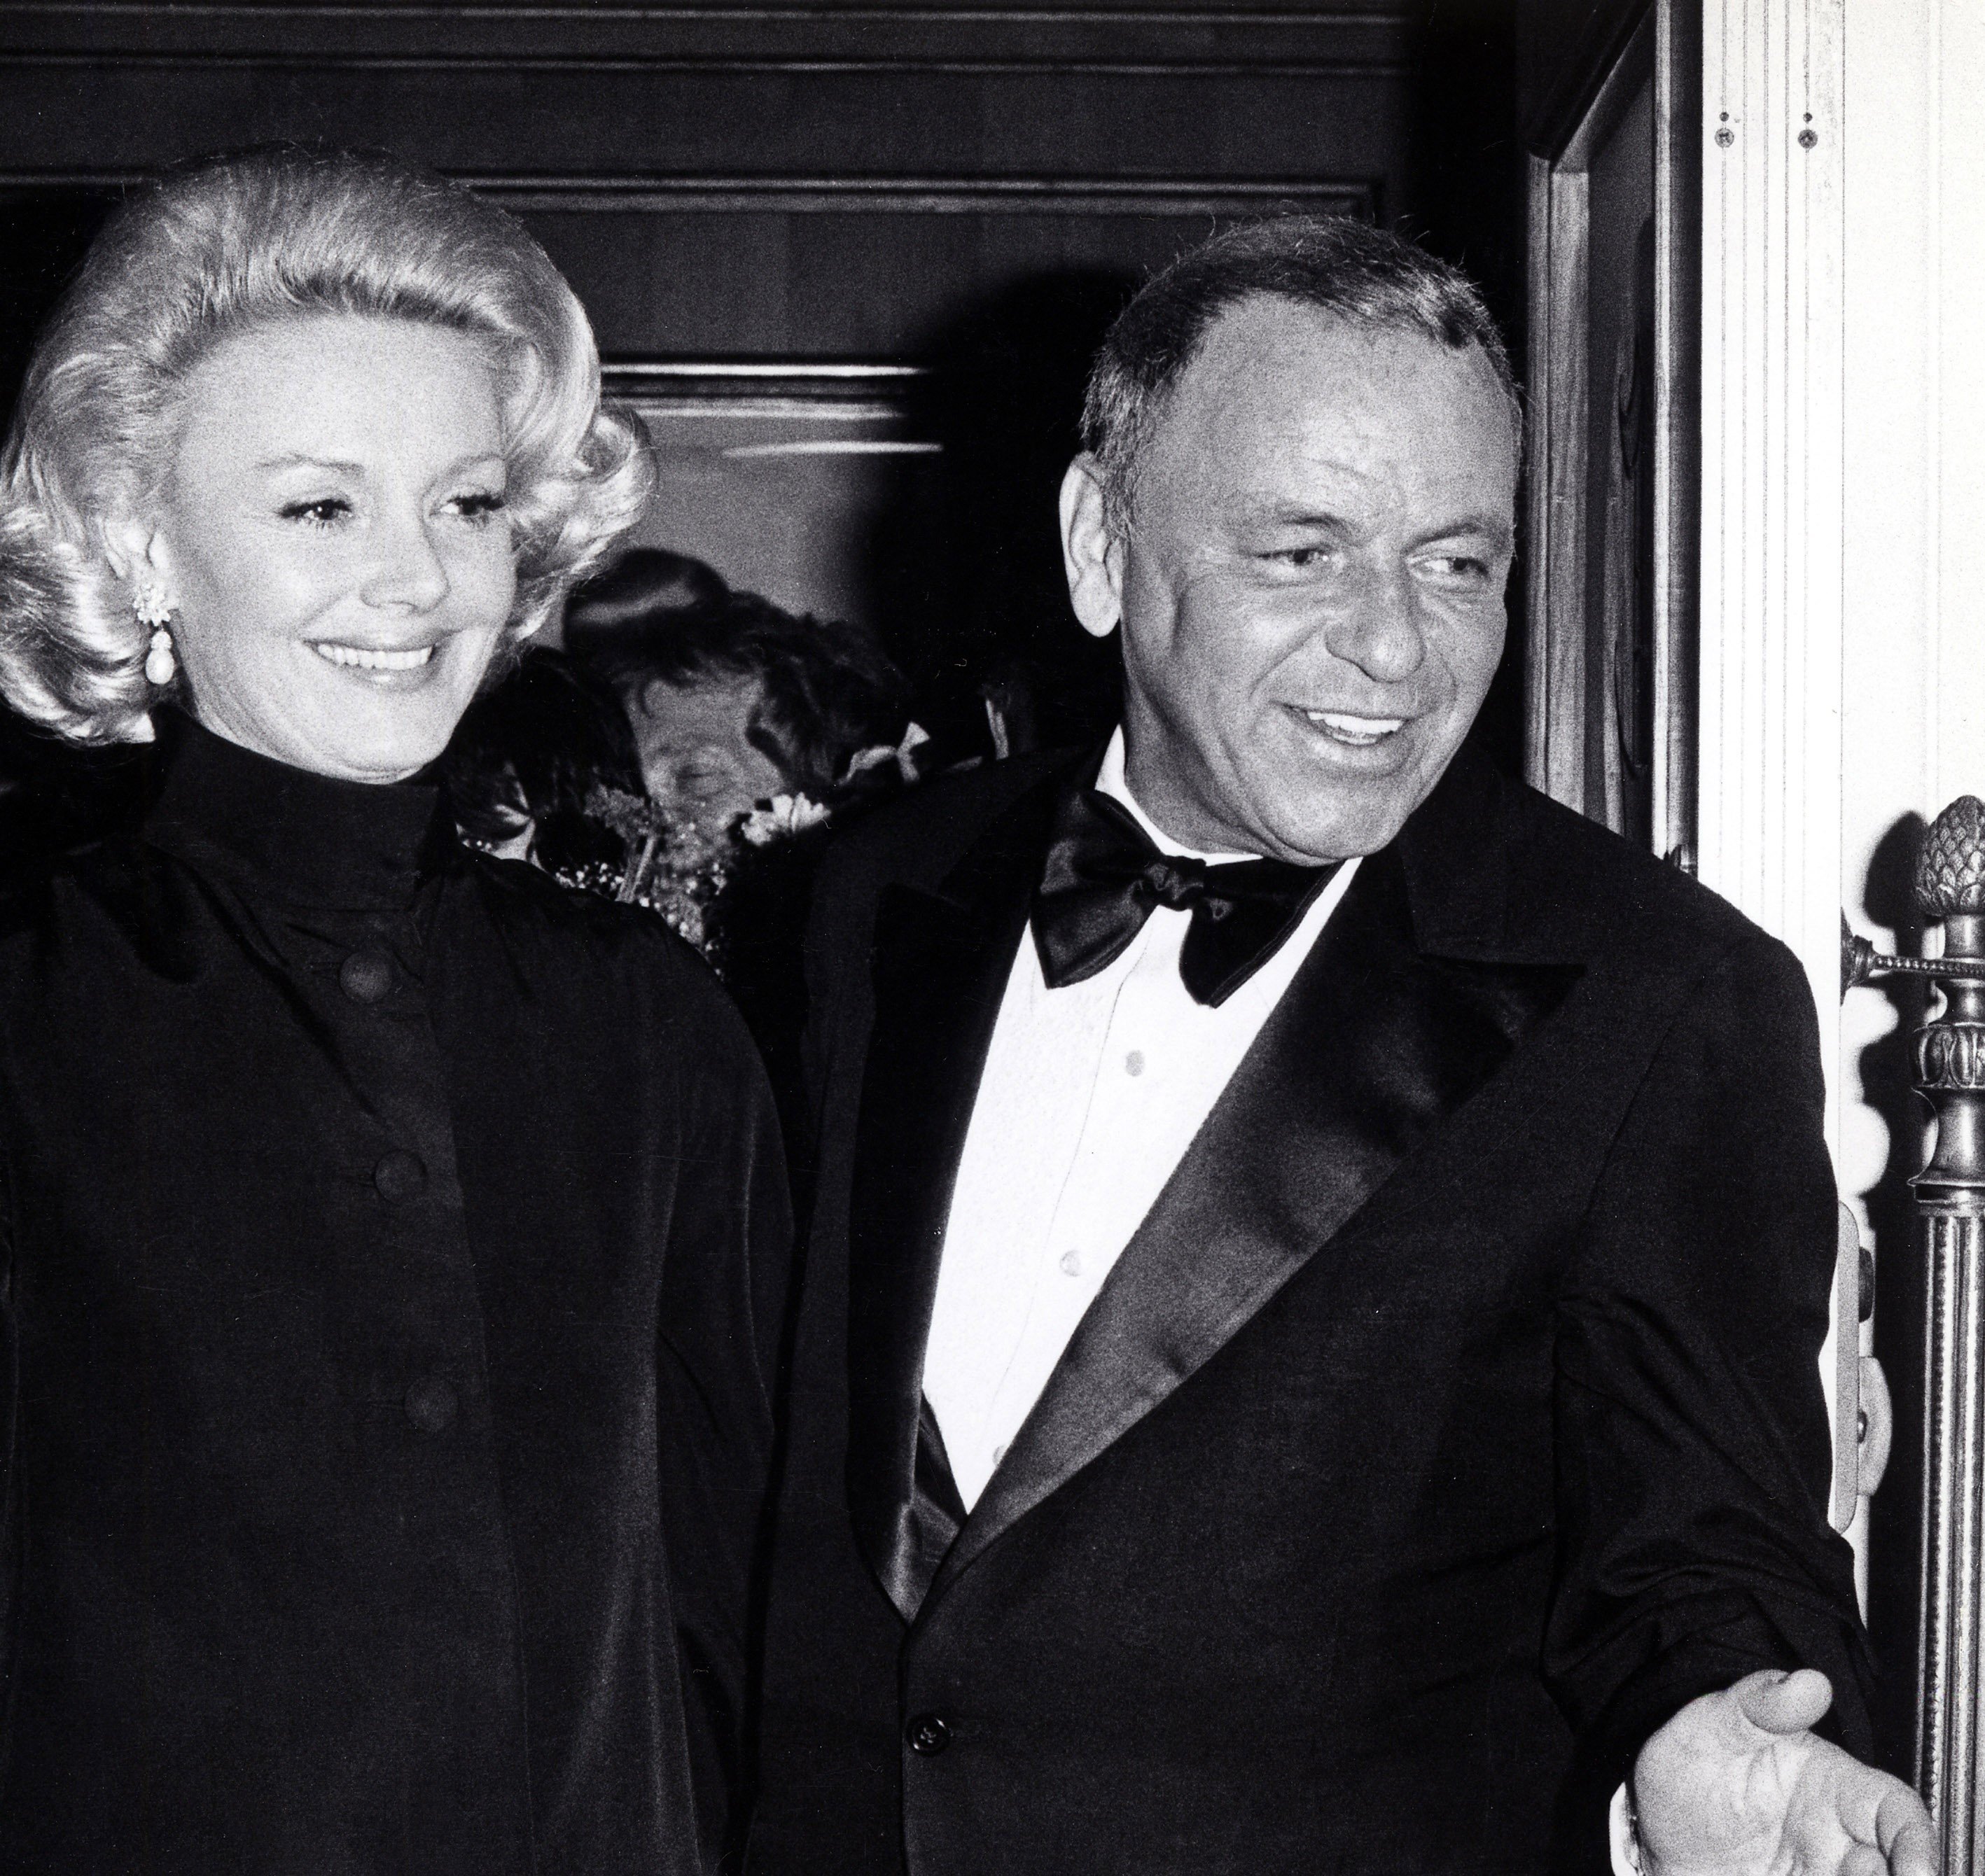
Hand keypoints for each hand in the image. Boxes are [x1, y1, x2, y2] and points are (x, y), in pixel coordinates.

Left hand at [1632, 1669, 1936, 1875]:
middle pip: (1894, 1866)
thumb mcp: (1709, 1729)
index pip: (1896, 1810)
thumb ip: (1758, 1704)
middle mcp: (1836, 1839)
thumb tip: (1808, 1681)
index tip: (1915, 1872)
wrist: (1646, 1837)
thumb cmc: (1686, 1775)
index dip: (1916, 1843)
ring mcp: (1821, 1875)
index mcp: (1831, 1785)